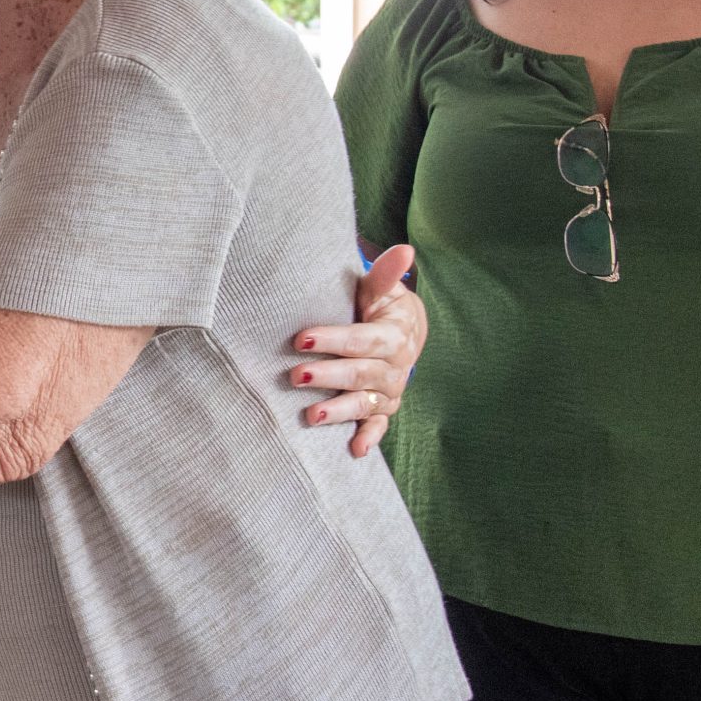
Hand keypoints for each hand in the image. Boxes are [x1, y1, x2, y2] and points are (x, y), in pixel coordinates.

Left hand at [288, 245, 423, 457]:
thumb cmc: (380, 306)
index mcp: (394, 336)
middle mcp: (395, 368)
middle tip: (295, 376)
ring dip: (339, 411)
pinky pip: (378, 426)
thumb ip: (385, 275)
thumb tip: (405, 249)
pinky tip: (353, 451)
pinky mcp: (383, 409)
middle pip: (359, 374)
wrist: (403, 333)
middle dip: (328, 376)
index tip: (301, 339)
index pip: (362, 340)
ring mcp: (389, 391)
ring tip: (311, 415)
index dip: (333, 340)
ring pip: (365, 403)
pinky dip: (368, 438)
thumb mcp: (381, 289)